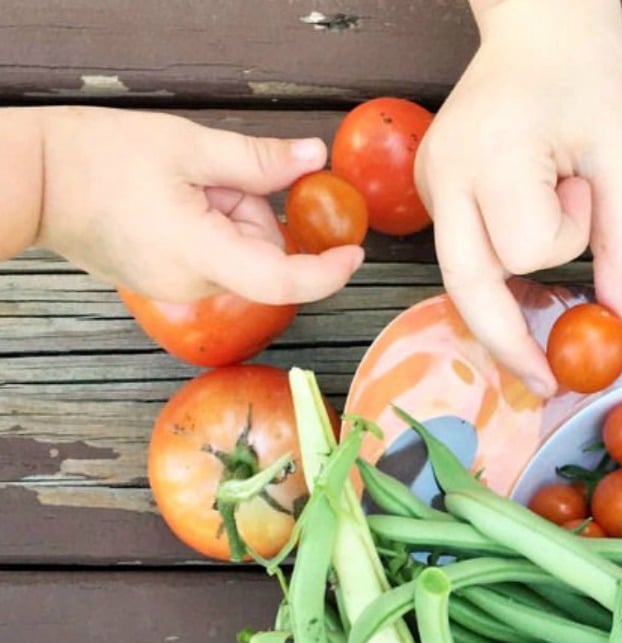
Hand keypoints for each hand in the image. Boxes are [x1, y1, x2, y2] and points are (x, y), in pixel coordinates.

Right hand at [36, 106, 363, 303]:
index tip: (354, 254)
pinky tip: (171, 202)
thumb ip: (258, 161)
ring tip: (180, 186)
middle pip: (259, 254)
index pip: (283, 281)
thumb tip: (312, 157)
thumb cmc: (100, 159)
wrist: (38, 183)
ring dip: (226, 216)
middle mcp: (193, 284)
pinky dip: (207, 227)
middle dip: (252, 211)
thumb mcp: (189, 146)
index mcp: (202, 254)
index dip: (326, 273)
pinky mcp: (166, 283)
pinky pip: (210, 257)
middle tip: (210, 176)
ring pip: (236, 253)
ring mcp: (177, 288)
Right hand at [414, 0, 621, 396]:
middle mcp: (445, 176)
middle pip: (466, 290)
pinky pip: (463, 257)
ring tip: (544, 262)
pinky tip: (520, 236)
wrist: (537, 21)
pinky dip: (496, 268)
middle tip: (545, 384)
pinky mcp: (430, 192)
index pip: (525, 248)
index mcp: (490, 155)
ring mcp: (429, 187)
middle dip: (508, 342)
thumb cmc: (584, 71)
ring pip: (464, 281)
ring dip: (509, 291)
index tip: (582, 188)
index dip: (566, 236)